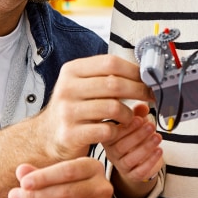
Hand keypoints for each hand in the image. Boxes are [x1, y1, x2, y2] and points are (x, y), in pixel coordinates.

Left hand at [7, 157, 112, 197]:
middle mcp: (102, 186)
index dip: (44, 177)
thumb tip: (20, 170)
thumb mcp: (56, 177)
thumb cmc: (68, 188)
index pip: (68, 170)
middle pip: (66, 192)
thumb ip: (39, 174)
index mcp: (93, 167)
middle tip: (14, 196)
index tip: (22, 182)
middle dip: (37, 195)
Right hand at [35, 54, 154, 161]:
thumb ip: (106, 76)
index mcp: (72, 70)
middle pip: (114, 84)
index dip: (133, 70)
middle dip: (139, 90)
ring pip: (113, 108)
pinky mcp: (71, 134)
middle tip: (150, 96)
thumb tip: (142, 72)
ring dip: (129, 114)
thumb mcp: (83, 84)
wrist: (48, 135)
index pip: (110, 63)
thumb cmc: (73, 107)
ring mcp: (67, 112)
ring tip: (129, 116)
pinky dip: (118, 131)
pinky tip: (116, 130)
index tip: (147, 77)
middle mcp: (67, 88)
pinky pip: (107, 131)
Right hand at [103, 103, 163, 197]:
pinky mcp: (131, 175)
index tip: (139, 119)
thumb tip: (143, 105)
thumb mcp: (134, 122)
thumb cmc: (132, 136)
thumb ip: (138, 113)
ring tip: (157, 137)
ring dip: (146, 147)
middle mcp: (110, 152)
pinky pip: (139, 172)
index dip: (127, 127)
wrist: (136, 159)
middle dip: (138, 135)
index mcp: (107, 137)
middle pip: (121, 147)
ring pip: (130, 160)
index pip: (112, 133)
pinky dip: (150, 161)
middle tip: (151, 126)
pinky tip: (158, 151)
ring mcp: (120, 165)